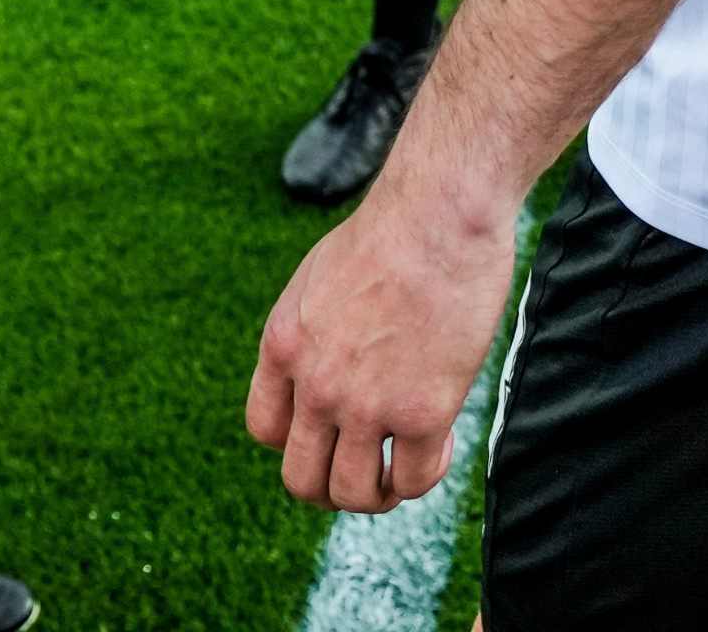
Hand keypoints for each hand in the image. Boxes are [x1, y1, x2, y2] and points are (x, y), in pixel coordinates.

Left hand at [246, 187, 516, 512]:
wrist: (438, 213)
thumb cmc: (391, 231)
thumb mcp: (318, 279)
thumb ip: (312, 333)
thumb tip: (326, 368)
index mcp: (283, 346)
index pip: (264, 431)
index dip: (297, 442)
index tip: (329, 431)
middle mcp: (314, 385)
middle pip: (302, 480)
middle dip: (331, 487)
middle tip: (365, 473)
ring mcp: (367, 404)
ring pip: (355, 495)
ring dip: (379, 493)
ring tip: (403, 468)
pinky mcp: (423, 413)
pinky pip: (415, 480)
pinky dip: (426, 475)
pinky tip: (442, 443)